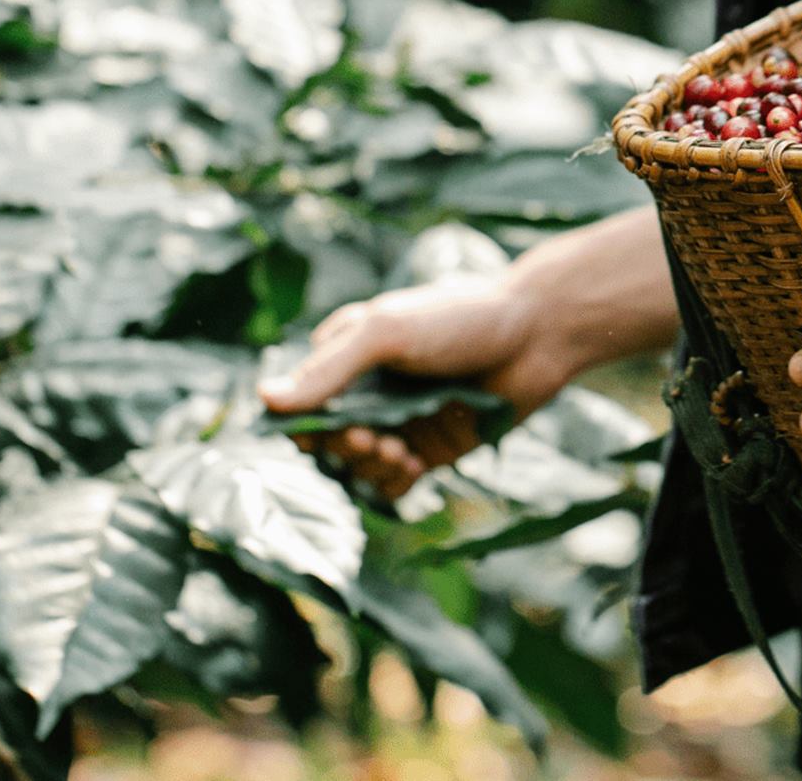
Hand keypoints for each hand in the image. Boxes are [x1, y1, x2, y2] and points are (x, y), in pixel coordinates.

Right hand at [259, 273, 576, 499]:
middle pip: (329, 442)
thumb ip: (330, 368)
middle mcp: (370, 392)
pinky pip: (397, 483)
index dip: (305, 426)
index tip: (324, 432)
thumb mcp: (386, 331)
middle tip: (374, 440)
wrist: (537, 332)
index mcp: (348, 355)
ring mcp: (401, 422)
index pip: (302, 403)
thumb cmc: (459, 317)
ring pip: (361, 466)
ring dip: (370, 468)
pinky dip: (396, 483)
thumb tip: (265, 399)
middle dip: (344, 448)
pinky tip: (415, 465)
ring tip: (400, 452)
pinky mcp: (433, 448)